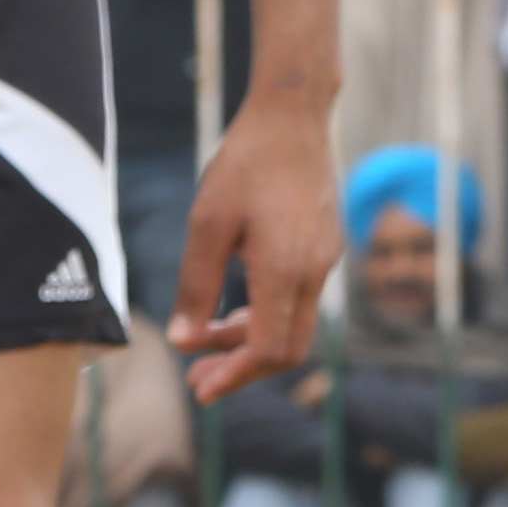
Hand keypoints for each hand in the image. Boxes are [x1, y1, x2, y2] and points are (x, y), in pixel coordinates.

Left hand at [171, 79, 335, 393]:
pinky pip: (299, 301)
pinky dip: (266, 316)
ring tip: (206, 342)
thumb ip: (195, 285)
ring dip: (250, 343)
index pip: (268, 349)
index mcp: (286, 270)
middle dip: (241, 370)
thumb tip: (182, 338)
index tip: (201, 388)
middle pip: (286, 350)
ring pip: (293, 327)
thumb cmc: (245, 164)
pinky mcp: (326, 249)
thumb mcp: (207, 223)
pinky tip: (234, 308)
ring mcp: (325, 262)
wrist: (293, 118)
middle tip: (198, 379)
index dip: (234, 376)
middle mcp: (314, 273)